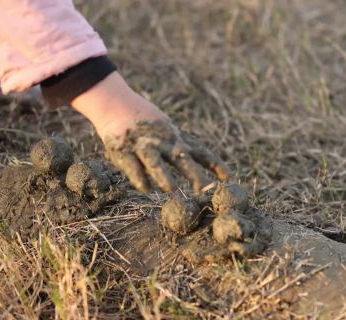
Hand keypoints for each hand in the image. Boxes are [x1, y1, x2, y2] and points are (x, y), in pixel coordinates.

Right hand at [103, 120, 230, 192]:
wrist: (116, 105)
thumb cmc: (149, 124)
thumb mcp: (173, 133)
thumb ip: (189, 149)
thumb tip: (214, 168)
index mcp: (177, 140)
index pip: (201, 153)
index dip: (215, 165)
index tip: (229, 179)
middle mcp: (164, 143)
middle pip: (181, 159)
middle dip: (193, 173)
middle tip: (204, 188)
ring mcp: (143, 146)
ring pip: (155, 162)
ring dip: (163, 175)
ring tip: (170, 189)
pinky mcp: (124, 152)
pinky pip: (132, 166)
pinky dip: (139, 177)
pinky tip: (146, 189)